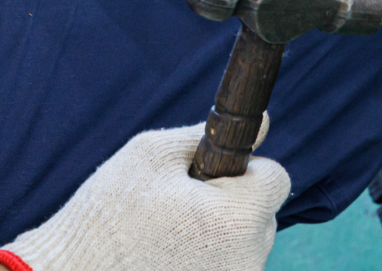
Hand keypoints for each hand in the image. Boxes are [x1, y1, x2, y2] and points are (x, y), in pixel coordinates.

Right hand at [0, 115, 288, 270]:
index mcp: (236, 219)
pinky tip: (166, 260)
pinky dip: (204, 262)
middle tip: (179, 207)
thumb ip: (208, 136)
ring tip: (166, 238)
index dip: (246, 170)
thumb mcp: (150, 156)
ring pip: (244, 248)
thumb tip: (260, 125)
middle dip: (231, 205)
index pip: (277, 179)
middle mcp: (246, 262)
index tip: (211, 175)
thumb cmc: (105, 217)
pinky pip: (224, 270)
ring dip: (218, 237)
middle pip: (262, 216)